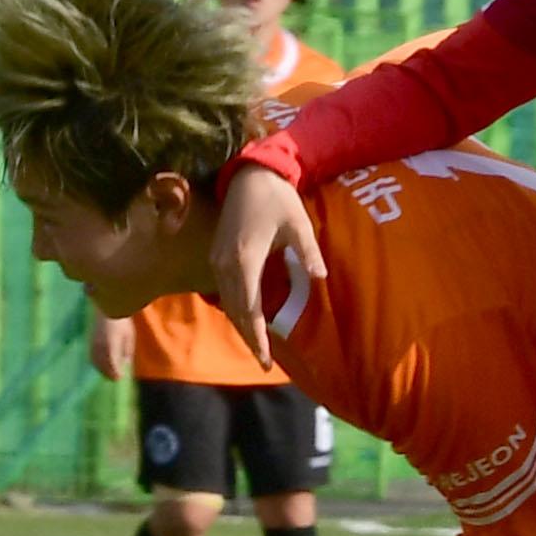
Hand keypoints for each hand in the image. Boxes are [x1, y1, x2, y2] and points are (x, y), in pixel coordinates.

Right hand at [88, 314, 133, 379]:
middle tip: (115, 378)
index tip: (120, 378)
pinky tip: (101, 365)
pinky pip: (92, 356)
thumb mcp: (129, 336)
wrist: (107, 308)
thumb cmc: (122, 322)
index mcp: (111, 346)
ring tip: (108, 374)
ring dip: (102, 369)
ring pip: (96, 362)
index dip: (116, 373)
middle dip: (109, 373)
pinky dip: (96, 363)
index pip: (112, 365)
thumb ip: (127, 351)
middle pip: (103, 366)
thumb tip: (125, 363)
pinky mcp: (91, 341)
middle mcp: (100, 347)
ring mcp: (94, 344)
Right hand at [208, 169, 317, 362]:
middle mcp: (225, 264)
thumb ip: (308, 252)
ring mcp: (217, 259)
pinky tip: (247, 317)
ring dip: (241, 325)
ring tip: (256, 345)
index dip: (257, 336)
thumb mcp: (298, 224)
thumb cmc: (277, 197)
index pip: (249, 309)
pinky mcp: (216, 254)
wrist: (247, 173)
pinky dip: (235, 308)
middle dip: (248, 337)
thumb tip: (320, 278)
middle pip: (234, 311)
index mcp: (245, 259)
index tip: (265, 359)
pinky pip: (223, 290)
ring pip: (226, 303)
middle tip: (263, 362)